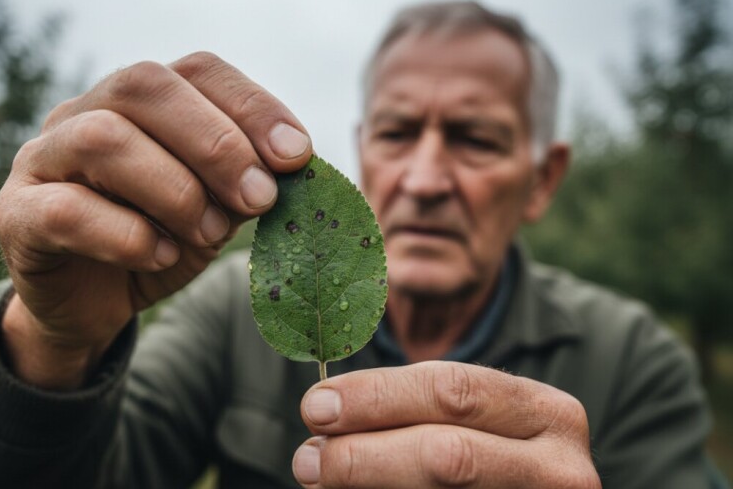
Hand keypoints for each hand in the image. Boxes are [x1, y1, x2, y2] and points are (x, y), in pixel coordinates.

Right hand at [0, 52, 312, 387]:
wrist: (91, 307)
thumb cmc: (157, 244)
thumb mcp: (214, 213)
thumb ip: (243, 185)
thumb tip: (291, 164)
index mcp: (140, 103)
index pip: (195, 71)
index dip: (251, 105)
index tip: (297, 155)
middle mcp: (85, 113)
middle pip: (144, 87)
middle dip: (216, 143)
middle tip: (260, 198)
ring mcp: (42, 158)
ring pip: (103, 139)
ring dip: (175, 189)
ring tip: (211, 233)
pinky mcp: (17, 215)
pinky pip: (66, 211)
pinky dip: (126, 235)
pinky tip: (160, 256)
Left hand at [292, 361, 600, 487]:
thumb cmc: (492, 460)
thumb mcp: (475, 423)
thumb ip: (415, 408)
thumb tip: (325, 412)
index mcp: (549, 413)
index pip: (452, 390)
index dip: (376, 396)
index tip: (317, 405)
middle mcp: (562, 468)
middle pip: (446, 454)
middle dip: (364, 453)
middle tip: (308, 457)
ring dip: (367, 483)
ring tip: (319, 475)